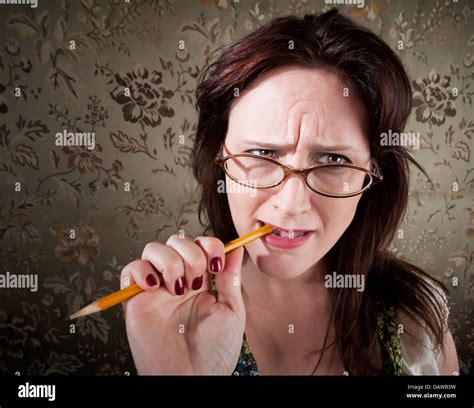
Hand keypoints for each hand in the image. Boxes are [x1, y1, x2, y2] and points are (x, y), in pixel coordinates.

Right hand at [121, 234, 245, 374]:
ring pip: (153, 249)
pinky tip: (156, 286)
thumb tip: (237, 247)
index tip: (217, 264)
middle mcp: (178, 281)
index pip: (200, 245)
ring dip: (169, 261)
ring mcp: (156, 289)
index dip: (209, 245)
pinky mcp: (135, 300)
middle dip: (191, 254)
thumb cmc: (215, 351)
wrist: (194, 377)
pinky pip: (130, 270)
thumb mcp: (231, 310)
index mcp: (201, 282)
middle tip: (196, 281)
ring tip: (177, 288)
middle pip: (177, 242)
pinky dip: (141, 270)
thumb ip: (231, 277)